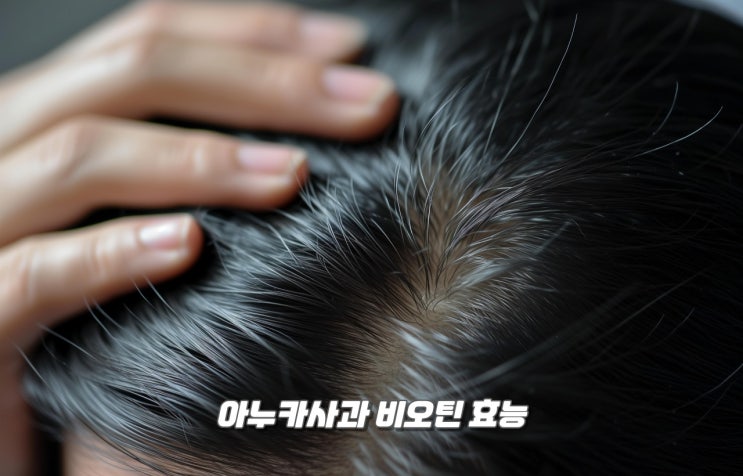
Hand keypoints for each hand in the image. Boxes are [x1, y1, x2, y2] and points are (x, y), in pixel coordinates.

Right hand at [0, 1, 397, 473]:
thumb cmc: (74, 306)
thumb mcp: (126, 212)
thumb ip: (182, 165)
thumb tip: (299, 138)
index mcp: (48, 115)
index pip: (148, 38)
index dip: (252, 34)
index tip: (349, 48)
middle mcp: (6, 146)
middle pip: (133, 73)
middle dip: (264, 82)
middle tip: (369, 103)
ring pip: (80, 158)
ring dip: (199, 160)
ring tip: (295, 176)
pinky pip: (29, 274)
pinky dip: (110, 253)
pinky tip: (189, 247)